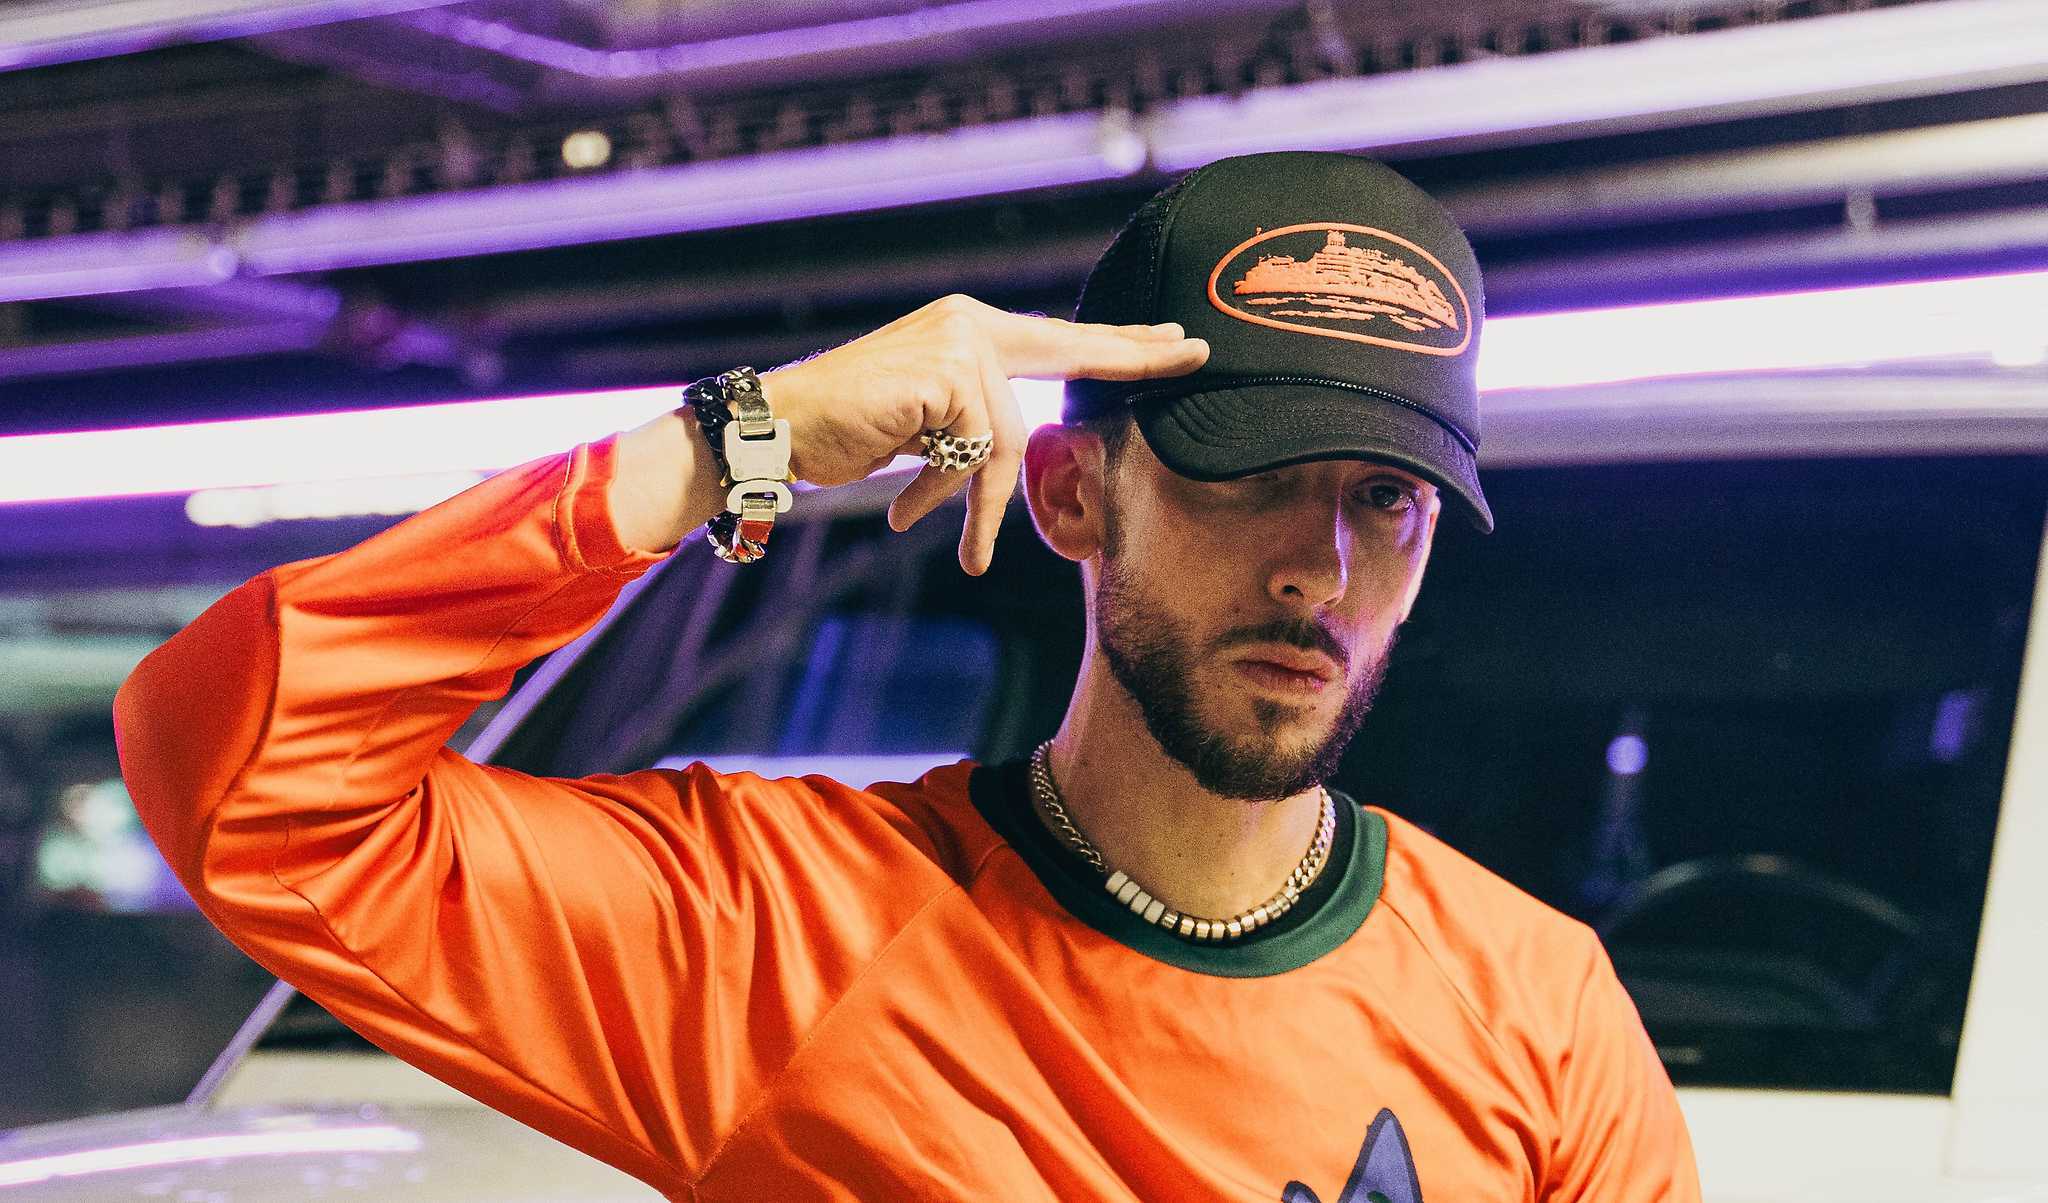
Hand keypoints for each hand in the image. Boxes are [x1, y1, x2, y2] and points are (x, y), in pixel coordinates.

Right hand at [759, 294, 1207, 573]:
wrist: (780, 429)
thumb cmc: (848, 433)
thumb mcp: (929, 425)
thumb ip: (978, 418)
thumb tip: (1021, 442)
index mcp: (970, 328)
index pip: (1060, 337)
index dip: (1118, 344)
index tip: (1173, 343)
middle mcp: (970, 323)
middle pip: (1070, 352)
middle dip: (1136, 358)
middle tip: (1196, 355)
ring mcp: (959, 342)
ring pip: (1007, 437)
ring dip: (971, 500)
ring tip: (943, 536)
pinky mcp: (947, 374)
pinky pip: (977, 452)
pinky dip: (947, 496)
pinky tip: (905, 513)